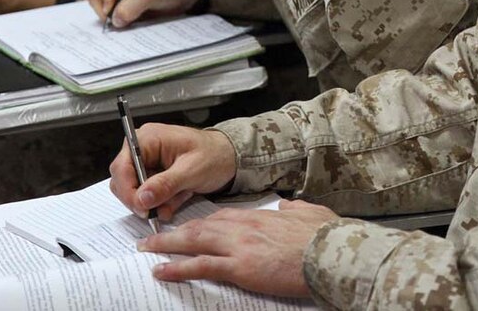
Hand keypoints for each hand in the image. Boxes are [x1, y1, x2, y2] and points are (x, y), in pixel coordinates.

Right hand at [86, 0, 201, 27]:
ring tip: (127, 17)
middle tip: (119, 17)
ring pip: (98, 1)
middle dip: (104, 6)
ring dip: (110, 13)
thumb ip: (132, 5)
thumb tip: (115, 19)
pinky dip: (115, 16)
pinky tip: (128, 18)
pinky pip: (108, 8)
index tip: (116, 6)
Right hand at [109, 124, 236, 221]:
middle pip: (124, 181)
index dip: (128, 190)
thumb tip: (142, 198)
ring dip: (156, 202)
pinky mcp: (154, 176)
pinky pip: (149, 196)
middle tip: (159, 211)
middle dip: (142, 200)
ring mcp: (148, 163)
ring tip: (178, 199)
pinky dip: (164, 202)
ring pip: (136, 192)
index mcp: (147, 138)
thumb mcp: (192, 170)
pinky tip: (181, 197)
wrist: (230, 158)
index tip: (142, 208)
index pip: (121, 167)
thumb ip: (165, 184)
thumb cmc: (214, 154)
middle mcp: (142, 149)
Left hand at [138, 200, 338, 296]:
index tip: (188, 227)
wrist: (331, 251)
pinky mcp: (240, 266)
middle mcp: (244, 226)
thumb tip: (287, 207)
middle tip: (152, 237)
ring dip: (167, 245)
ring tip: (146, 250)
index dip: (201, 223)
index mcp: (260, 216)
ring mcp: (239, 245)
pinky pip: (200, 265)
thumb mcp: (310, 213)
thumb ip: (295, 210)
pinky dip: (177, 267)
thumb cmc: (325, 235)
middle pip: (201, 226)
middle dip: (174, 232)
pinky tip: (160, 270)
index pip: (222, 217)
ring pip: (194, 241)